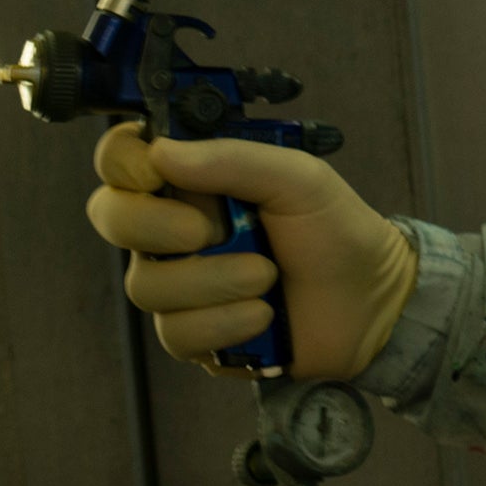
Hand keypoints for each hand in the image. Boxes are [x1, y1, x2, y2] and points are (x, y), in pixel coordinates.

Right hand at [86, 124, 417, 380]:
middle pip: (111, 218)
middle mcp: (169, 230)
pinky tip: (263, 317)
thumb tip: (162, 151)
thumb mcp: (299, 178)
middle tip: (209, 232)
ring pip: (146, 284)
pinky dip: (225, 323)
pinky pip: (177, 333)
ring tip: (266, 279)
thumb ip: (233, 158)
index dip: (122, 163)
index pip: (120, 161)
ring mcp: (177, 284)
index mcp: (189, 183)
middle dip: (154, 226)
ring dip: (213, 282)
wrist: (374, 304)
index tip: (154, 173)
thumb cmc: (336, 232)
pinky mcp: (192, 334)